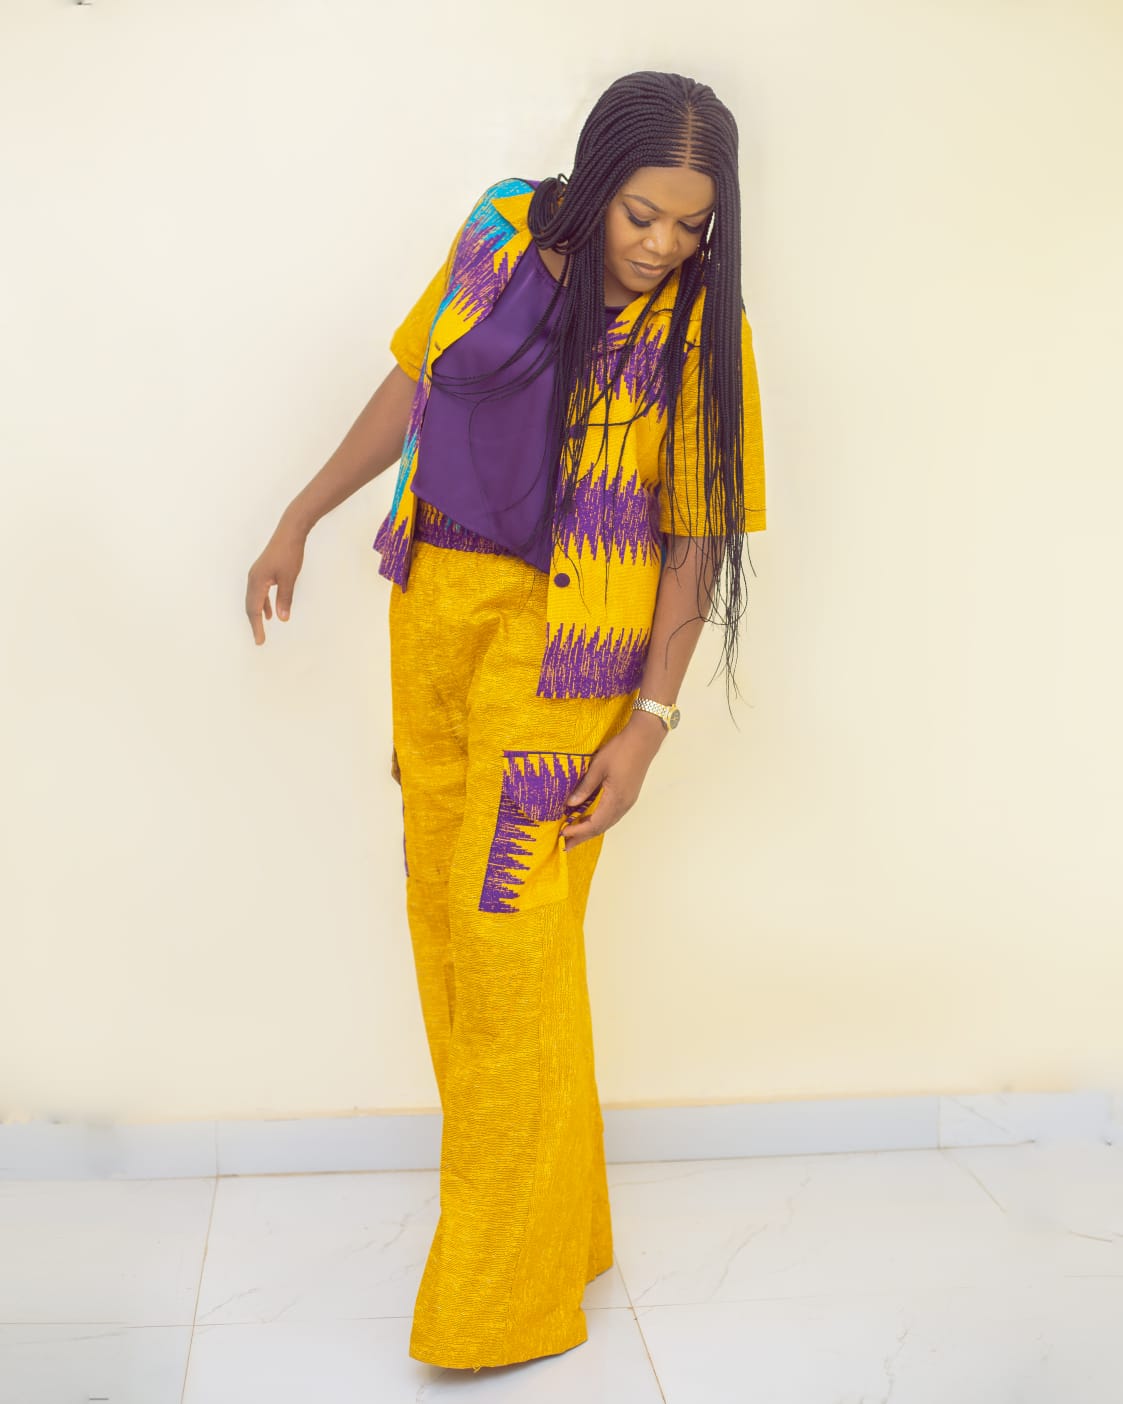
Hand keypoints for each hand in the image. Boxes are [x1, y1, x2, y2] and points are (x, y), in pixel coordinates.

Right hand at [245, 514, 307, 644]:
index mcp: (256, 581)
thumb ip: (284, 599)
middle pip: (250, 606)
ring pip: (254, 599)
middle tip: (260, 640)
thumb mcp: (289, 579)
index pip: (254, 610)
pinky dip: (263, 603)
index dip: (257, 627)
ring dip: (258, 614)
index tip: (260, 641)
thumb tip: (282, 618)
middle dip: (254, 624)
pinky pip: (259, 592)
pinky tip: (270, 612)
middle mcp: (253, 578)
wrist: (290, 532)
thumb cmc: (289, 553)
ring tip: (262, 628)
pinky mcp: (263, 571)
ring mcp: (257, 574)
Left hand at [561, 713, 665, 849]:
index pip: (594, 823)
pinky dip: (599, 821)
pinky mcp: (629, 796)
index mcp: (616, 799)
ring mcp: (628, 801)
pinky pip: (612, 815)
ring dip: (590, 830)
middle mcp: (623, 805)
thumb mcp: (598, 767)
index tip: (562, 835)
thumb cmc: (620, 750)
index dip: (578, 831)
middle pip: (601, 827)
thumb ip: (585, 788)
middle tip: (565, 846)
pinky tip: (589, 820)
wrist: (644, 739)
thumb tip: (570, 805)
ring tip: (574, 836)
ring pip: (607, 823)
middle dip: (582, 837)